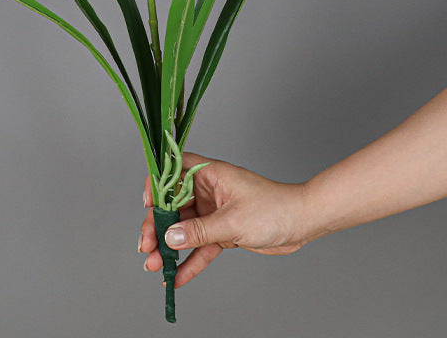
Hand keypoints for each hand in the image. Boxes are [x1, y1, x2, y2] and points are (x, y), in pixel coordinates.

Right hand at [139, 152, 311, 287]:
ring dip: (168, 247)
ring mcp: (214, 212)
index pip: (174, 170)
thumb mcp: (232, 221)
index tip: (147, 204)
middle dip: (157, 226)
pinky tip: (176, 277)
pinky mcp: (222, 231)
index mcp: (210, 174)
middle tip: (145, 247)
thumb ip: (199, 231)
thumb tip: (170, 236)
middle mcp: (208, 190)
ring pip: (184, 229)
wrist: (301, 223)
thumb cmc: (273, 208)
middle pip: (173, 205)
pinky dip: (189, 261)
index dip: (157, 184)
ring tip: (153, 265)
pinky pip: (200, 246)